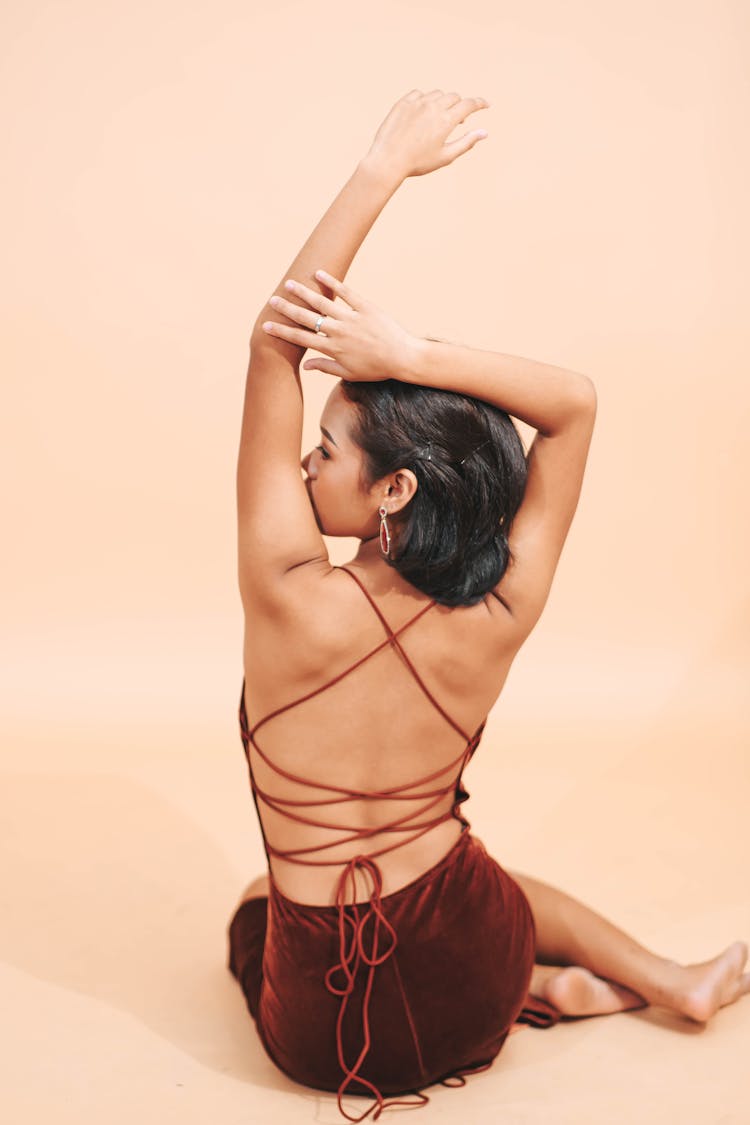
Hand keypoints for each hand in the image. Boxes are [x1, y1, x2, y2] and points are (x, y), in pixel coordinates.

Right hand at [261, 270, 417, 381]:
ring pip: (322, 303)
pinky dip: (332, 282)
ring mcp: (351, 318)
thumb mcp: (349, 373)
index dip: (282, 331)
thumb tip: (305, 366)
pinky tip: (318, 273)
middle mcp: (338, 332)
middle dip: (287, 309)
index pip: (301, 339)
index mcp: (333, 349)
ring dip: (304, 292)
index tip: (266, 325)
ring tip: (290, 283)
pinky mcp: (365, 307)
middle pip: (307, 318)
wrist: (403, 357)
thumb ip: (325, 368)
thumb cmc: (376, 369)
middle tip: (272, 300)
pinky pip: (346, 292)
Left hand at [362, 88, 489, 180]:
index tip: (486, 104)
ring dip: (442, 103)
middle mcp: (433, 107)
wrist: (388, 161)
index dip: (480, 103)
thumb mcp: (446, 156)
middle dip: (459, 106)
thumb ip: (466, 143)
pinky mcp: (403, 102)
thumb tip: (485, 133)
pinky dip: (425, 100)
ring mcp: (417, 103)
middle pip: (454, 97)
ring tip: (437, 119)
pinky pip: (419, 94)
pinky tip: (422, 113)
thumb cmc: (418, 163)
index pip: (469, 105)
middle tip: (456, 121)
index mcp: (446, 121)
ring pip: (437, 94)